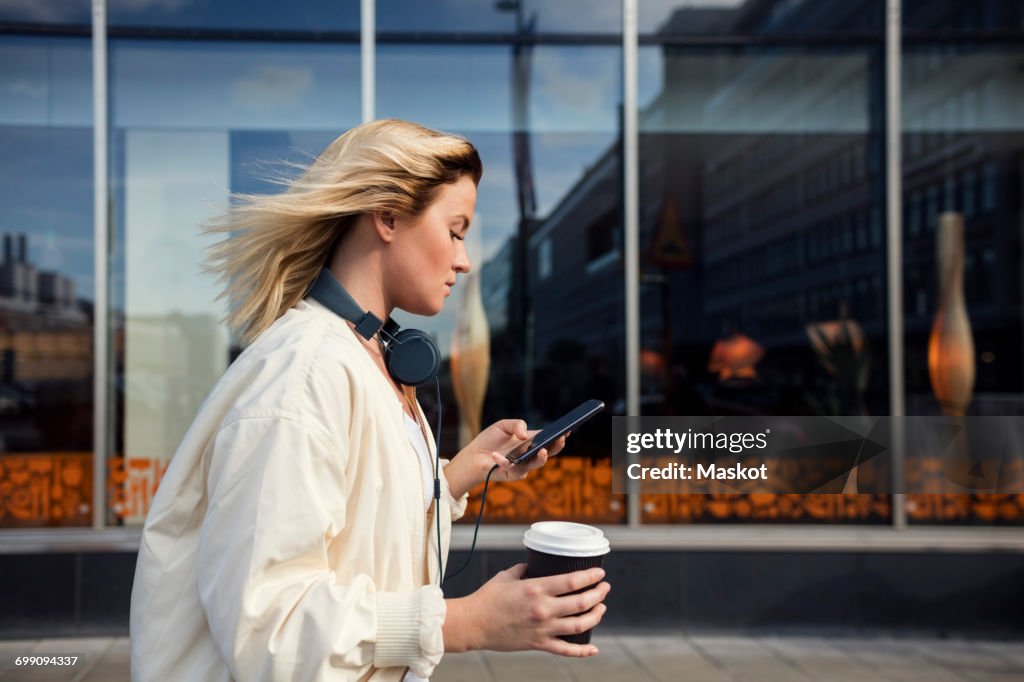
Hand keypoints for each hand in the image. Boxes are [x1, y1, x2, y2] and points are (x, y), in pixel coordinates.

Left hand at [445, 420, 568, 496]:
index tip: (567, 429)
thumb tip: (526, 434)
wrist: (473, 456)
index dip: (559, 435)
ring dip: (540, 459)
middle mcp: (529, 455)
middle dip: (556, 447)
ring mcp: (522, 465)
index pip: (548, 439)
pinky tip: (495, 455)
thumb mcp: (503, 425)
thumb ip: (516, 424)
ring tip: (542, 451)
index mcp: (531, 442)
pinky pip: (512, 469)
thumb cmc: (490, 440)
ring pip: (536, 464)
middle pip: (548, 453)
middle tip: (560, 439)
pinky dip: (503, 461)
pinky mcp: (511, 474)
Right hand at [445, 564, 609, 655]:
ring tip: (601, 608)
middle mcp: (543, 609)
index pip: (572, 581)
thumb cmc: (487, 598)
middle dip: (598, 594)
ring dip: (595, 616)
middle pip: (581, 602)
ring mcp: (543, 629)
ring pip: (579, 625)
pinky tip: (593, 648)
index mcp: (536, 589)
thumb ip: (524, 569)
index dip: (590, 577)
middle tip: (605, 588)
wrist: (473, 624)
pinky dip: (582, 651)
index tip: (600, 573)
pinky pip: (565, 650)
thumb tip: (535, 565)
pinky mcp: (538, 644)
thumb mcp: (507, 576)